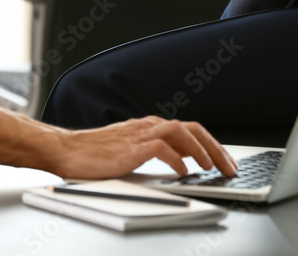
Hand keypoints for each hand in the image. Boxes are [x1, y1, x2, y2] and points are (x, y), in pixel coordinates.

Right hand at [49, 116, 237, 179]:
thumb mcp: (130, 150)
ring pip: (181, 133)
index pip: (189, 130)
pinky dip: (178, 159)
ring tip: (213, 168)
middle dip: (216, 148)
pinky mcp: (131, 148)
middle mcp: (148, 126)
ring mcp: (140, 135)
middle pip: (192, 129)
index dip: (211, 144)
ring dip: (202, 150)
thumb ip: (153, 151)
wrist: (67, 150)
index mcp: (150, 126)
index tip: (226, 160)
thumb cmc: (94, 153)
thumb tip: (181, 162)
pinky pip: (162, 148)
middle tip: (230, 167)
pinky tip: (185, 171)